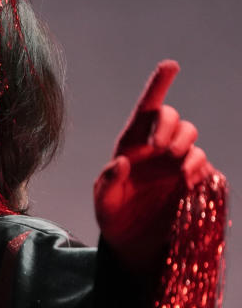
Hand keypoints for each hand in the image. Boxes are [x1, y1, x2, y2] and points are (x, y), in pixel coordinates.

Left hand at [94, 60, 214, 271]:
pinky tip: (185, 184)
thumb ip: (108, 182)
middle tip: (160, 149)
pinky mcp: (194, 179)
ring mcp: (177, 162)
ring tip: (175, 172)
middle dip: (170, 127)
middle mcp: (156, 148)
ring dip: (186, 148)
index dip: (159, 85)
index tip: (170, 65)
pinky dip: (198, 170)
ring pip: (191, 136)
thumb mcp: (103, 202)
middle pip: (173, 117)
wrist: (134, 242)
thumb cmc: (113, 216)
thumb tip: (122, 162)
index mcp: (131, 144)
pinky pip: (205, 164)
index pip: (146, 108)